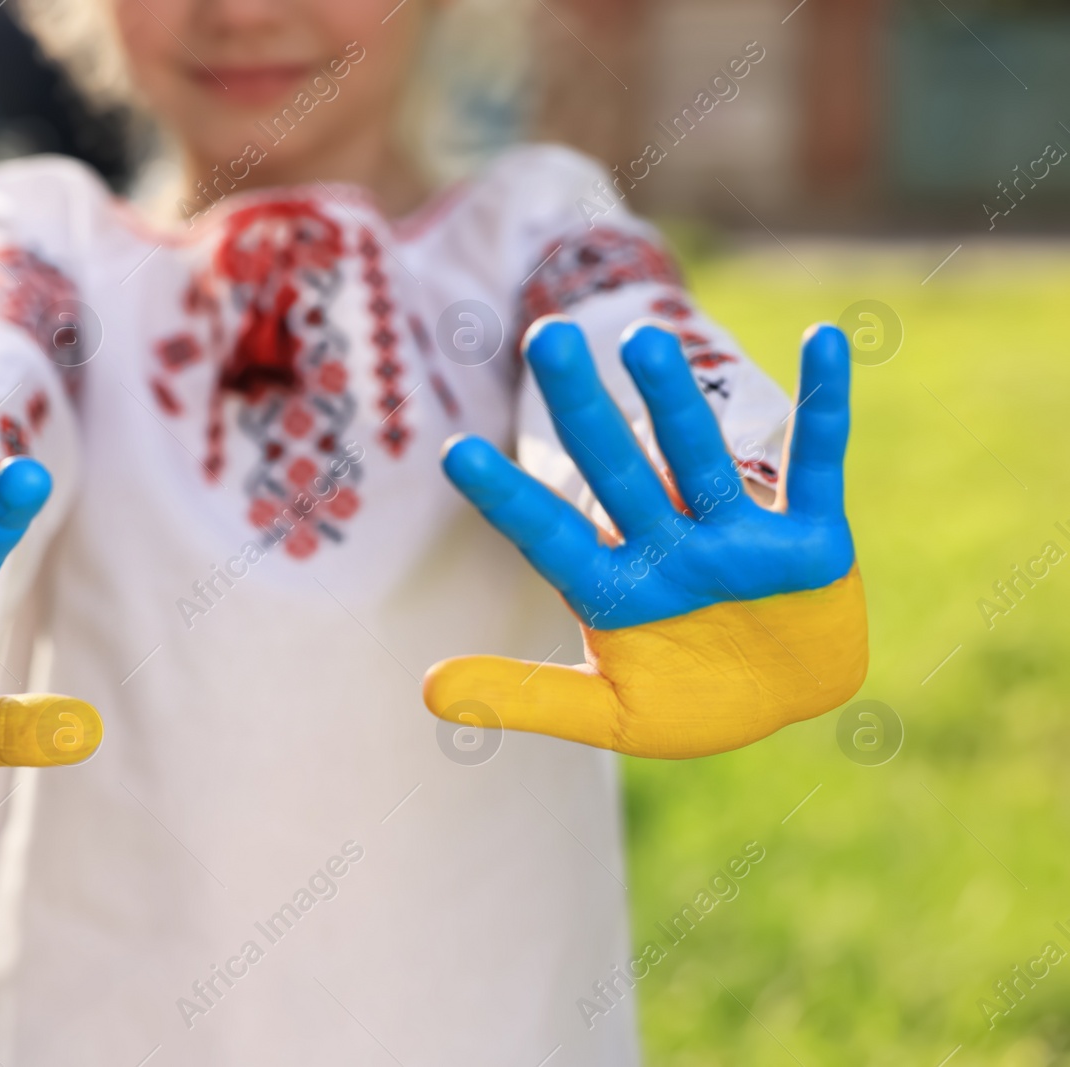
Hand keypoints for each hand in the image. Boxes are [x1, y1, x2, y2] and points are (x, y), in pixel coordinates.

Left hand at [425, 318, 865, 757]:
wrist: (790, 710)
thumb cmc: (692, 703)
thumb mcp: (610, 715)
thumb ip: (528, 699)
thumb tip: (427, 690)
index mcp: (613, 585)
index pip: (550, 533)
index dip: (507, 498)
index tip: (455, 453)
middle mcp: (667, 544)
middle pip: (616, 470)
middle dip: (583, 408)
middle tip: (547, 337)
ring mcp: (737, 536)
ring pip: (699, 458)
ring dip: (674, 403)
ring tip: (643, 340)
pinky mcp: (812, 538)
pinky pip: (818, 462)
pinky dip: (823, 403)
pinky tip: (822, 339)